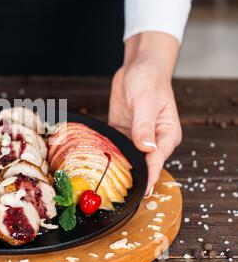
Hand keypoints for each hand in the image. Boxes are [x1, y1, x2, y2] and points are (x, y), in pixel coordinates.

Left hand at [108, 32, 181, 196]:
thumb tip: (146, 147)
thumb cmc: (149, 81)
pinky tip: (94, 163)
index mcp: (166, 135)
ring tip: (102, 183)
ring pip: (127, 158)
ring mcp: (136, 138)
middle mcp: (152, 140)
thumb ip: (144, 125)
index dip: (149, 176)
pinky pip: (114, 147)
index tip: (143, 192)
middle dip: (131, 177)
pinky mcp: (123, 133)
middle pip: (142, 164)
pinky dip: (106, 154)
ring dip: (116, 168)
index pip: (157, 160)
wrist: (139, 67)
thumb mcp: (146, 101)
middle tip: (116, 193)